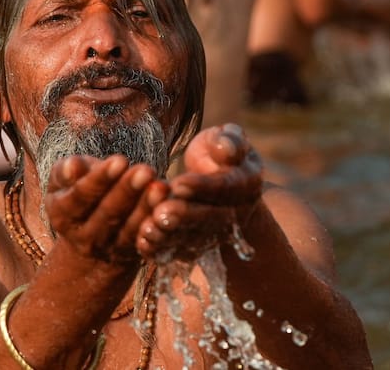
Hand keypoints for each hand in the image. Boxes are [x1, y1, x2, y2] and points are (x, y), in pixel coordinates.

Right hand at [44, 154, 169, 264]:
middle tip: (146, 170)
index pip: (81, 196)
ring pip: (129, 228)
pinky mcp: (131, 254)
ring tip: (161, 186)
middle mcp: (84, 237)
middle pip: (108, 213)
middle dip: (127, 191)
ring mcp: (109, 249)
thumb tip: (73, 166)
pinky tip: (170, 203)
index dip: (100, 179)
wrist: (88, 239)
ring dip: (146, 207)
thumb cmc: (77, 194)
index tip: (120, 160)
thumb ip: (65, 171)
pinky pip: (145, 239)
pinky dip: (157, 221)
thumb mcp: (63, 183)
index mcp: (61, 215)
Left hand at [137, 123, 263, 260]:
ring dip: (170, 237)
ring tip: (148, 229)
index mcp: (247, 183)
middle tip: (161, 212)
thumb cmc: (218, 153)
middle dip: (185, 217)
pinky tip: (142, 242)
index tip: (179, 183)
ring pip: (193, 239)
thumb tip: (225, 149)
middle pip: (210, 219)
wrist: (216, 182)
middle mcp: (236, 214)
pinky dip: (160, 250)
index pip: (225, 188)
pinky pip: (178, 251)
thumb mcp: (228, 138)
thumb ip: (230, 140)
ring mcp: (215, 233)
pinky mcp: (194, 245)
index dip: (202, 187)